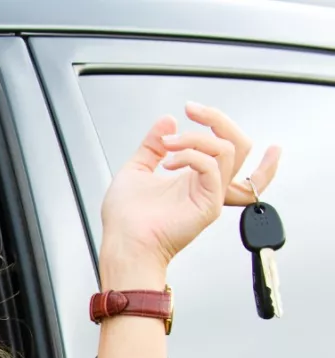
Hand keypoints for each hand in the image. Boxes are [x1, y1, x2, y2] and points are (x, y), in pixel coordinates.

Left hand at [99, 102, 281, 288]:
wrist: (123, 243)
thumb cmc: (125, 219)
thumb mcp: (136, 169)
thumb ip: (153, 145)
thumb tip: (167, 121)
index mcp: (193, 178)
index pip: (228, 147)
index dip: (218, 123)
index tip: (192, 109)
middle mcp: (206, 185)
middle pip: (239, 144)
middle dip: (218, 119)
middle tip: (193, 110)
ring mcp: (210, 194)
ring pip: (229, 150)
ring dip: (195, 137)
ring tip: (168, 144)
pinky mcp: (208, 204)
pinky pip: (212, 167)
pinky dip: (190, 156)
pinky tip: (168, 163)